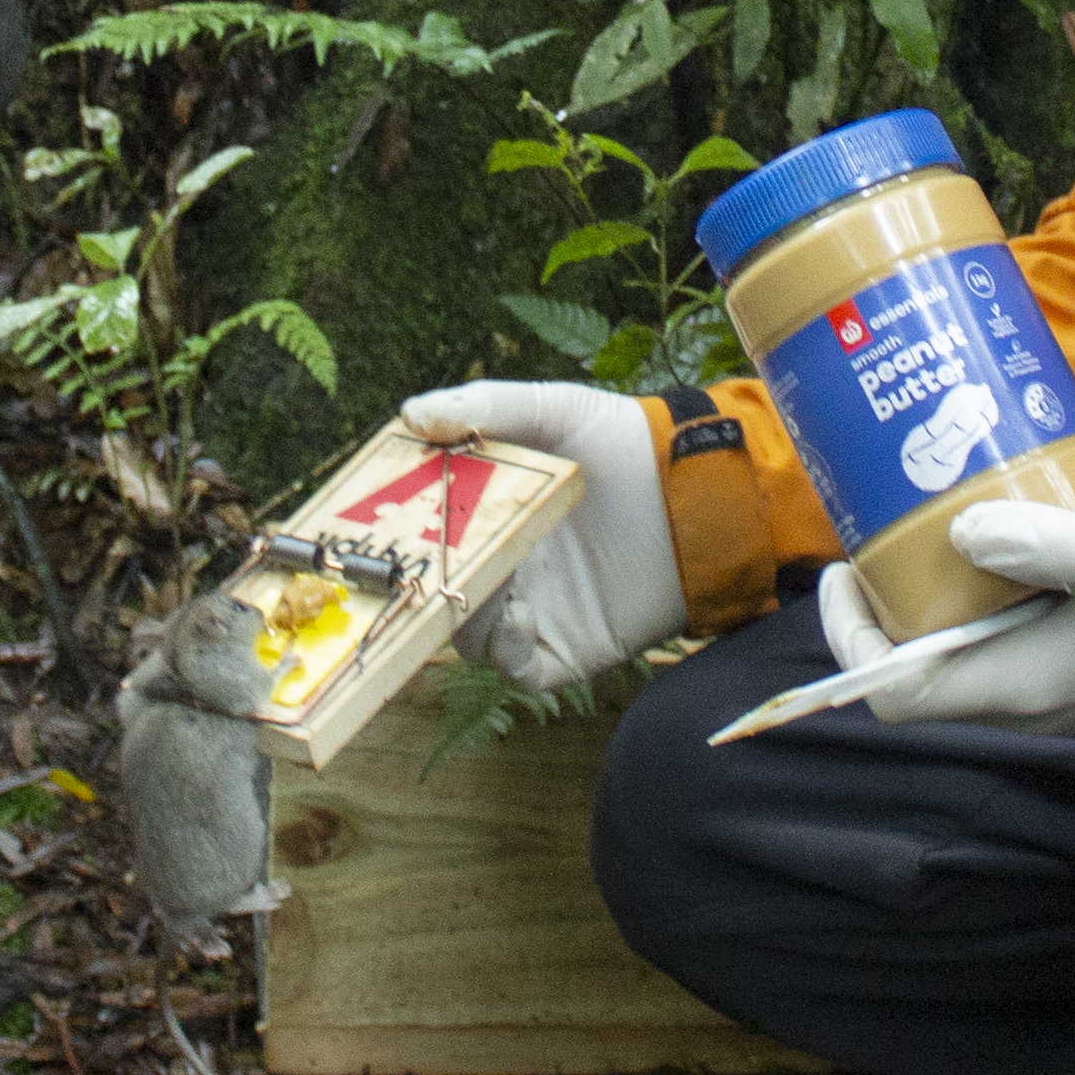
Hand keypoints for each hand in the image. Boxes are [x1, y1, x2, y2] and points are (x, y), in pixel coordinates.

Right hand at [399, 383, 681, 690]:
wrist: (702, 490)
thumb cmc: (628, 442)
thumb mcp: (555, 409)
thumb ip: (485, 407)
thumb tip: (409, 414)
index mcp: (494, 516)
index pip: (427, 538)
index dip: (398, 535)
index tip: (373, 522)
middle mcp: (509, 568)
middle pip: (439, 589)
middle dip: (419, 580)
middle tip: (410, 562)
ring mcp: (537, 611)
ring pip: (468, 632)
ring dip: (464, 609)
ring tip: (484, 577)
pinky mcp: (568, 648)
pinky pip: (516, 667)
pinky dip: (506, 647)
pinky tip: (521, 611)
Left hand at [816, 496, 1074, 735]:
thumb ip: (1047, 544)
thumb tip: (966, 533)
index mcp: (1023, 687)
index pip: (898, 692)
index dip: (852, 640)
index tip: (844, 571)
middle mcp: (1027, 699)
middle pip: (917, 671)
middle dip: (882, 607)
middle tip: (876, 532)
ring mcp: (1050, 685)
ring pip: (955, 651)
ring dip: (926, 598)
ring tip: (918, 524)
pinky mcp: (1071, 660)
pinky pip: (995, 637)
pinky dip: (971, 595)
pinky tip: (985, 535)